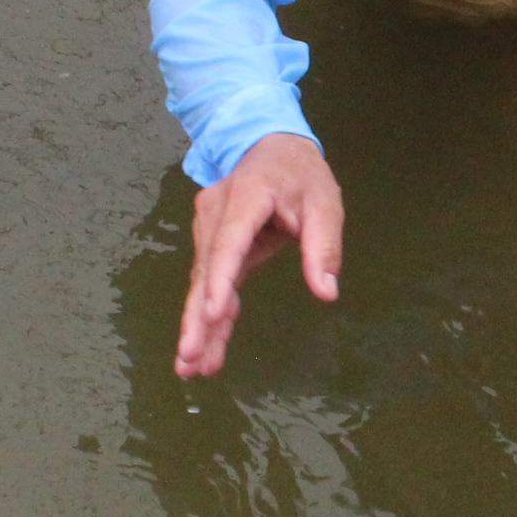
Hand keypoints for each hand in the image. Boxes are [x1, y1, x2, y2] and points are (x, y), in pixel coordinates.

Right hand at [176, 133, 343, 378]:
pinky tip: (202, 349)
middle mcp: (217, 212)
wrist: (272, 149)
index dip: (219, 278)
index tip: (210, 312)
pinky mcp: (211, 243)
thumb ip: (323, 247)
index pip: (229, 242)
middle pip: (206, 269)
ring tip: (192, 367)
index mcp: (247, 196)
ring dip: (198, 324)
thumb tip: (326, 292)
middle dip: (197, 316)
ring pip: (202, 281)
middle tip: (189, 357)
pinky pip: (209, 282)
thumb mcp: (324, 204)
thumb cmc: (302, 176)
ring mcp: (209, 227)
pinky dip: (207, 315)